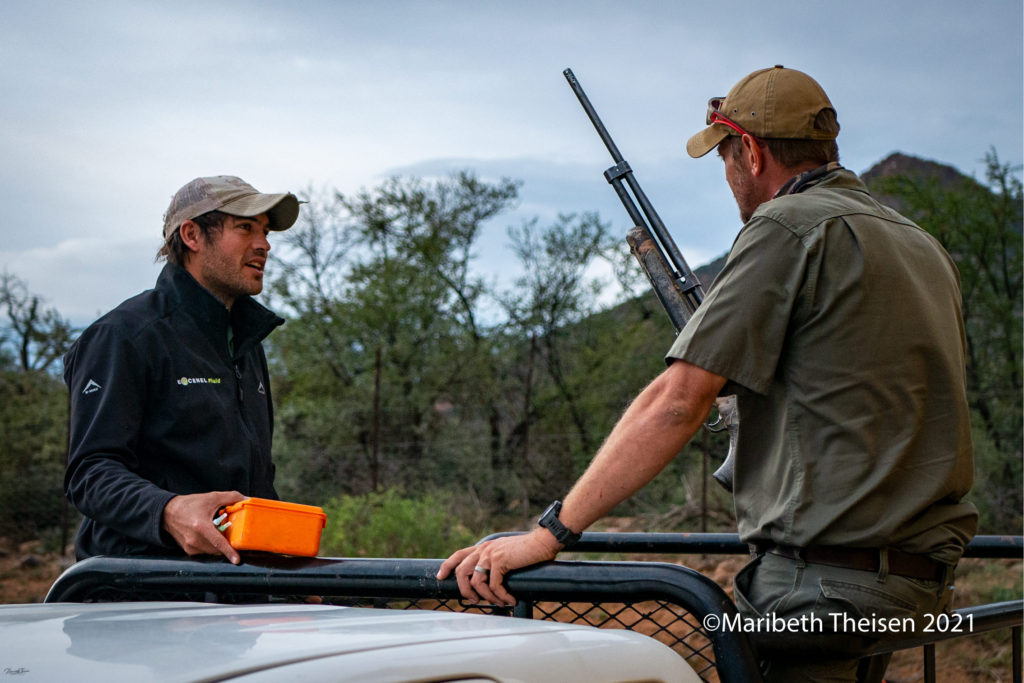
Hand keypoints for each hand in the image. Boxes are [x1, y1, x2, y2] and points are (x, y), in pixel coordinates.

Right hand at [162, 491, 245, 563]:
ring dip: (219, 545)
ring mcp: (191, 547)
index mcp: (201, 527)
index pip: (218, 542)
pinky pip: (205, 551)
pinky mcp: (188, 550)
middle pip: (218, 548)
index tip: (237, 560)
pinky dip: (211, 545)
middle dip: (227, 543)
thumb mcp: (212, 497)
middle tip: (230, 533)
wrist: (168, 512)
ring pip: (212, 551)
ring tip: (217, 532)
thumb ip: (231, 497)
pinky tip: (209, 535)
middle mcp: (195, 539)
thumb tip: (246, 499)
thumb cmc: (189, 505)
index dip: (229, 552)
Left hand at [436, 528, 561, 605]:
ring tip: (498, 603)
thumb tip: (489, 579)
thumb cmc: (528, 551)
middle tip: (475, 601)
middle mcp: (484, 549)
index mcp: (484, 547)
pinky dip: (501, 596)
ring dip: (487, 597)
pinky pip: (494, 585)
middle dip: (465, 591)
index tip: (440, 577)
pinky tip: (510, 600)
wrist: (542, 542)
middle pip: (461, 571)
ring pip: (477, 582)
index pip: (458, 555)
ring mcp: (491, 554)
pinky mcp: (500, 560)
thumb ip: (495, 561)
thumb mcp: (505, 553)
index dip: (447, 566)